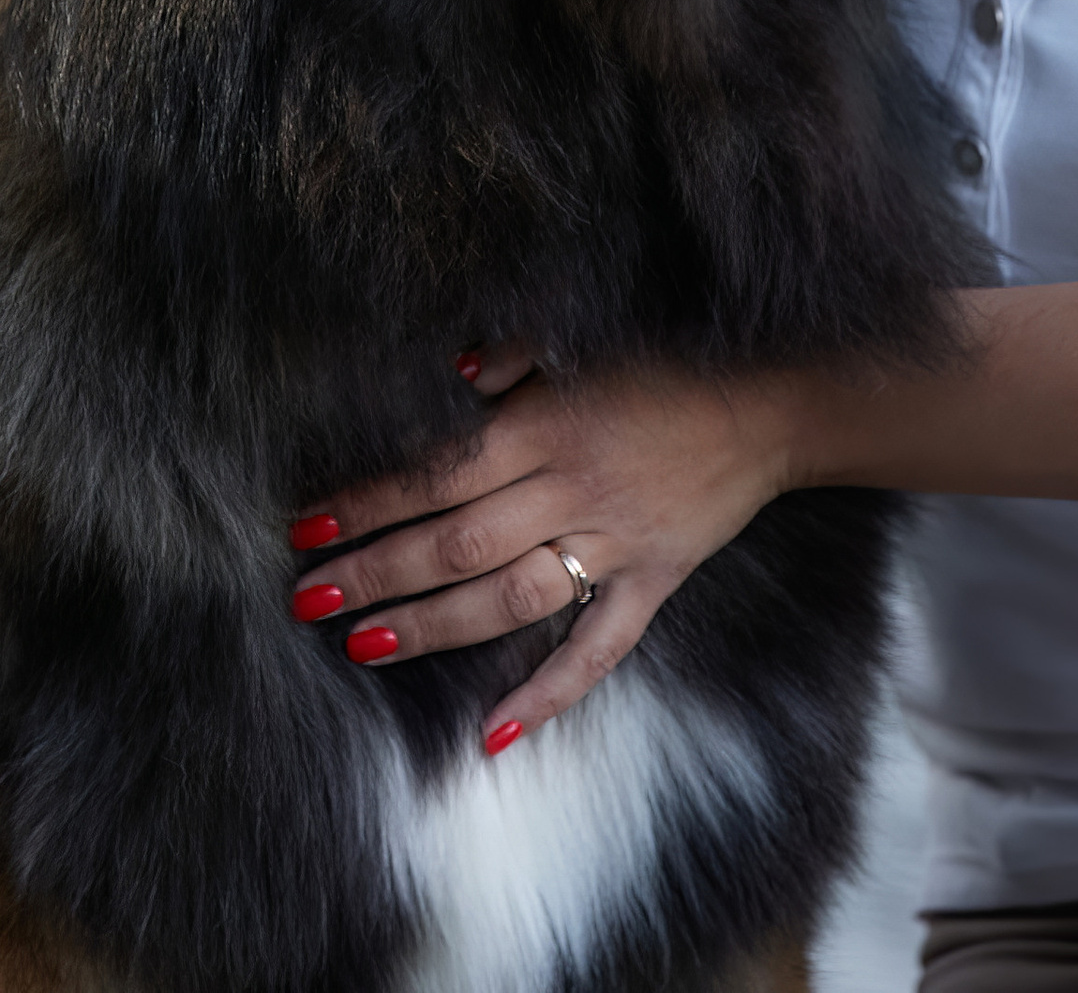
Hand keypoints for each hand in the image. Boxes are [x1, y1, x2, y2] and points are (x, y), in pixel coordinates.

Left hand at [286, 349, 802, 746]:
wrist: (771, 405)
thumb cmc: (669, 362)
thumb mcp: (585, 341)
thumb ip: (513, 360)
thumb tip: (450, 375)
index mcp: (551, 422)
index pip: (439, 472)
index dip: (370, 502)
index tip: (307, 526)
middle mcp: (575, 488)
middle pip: (459, 542)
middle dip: (376, 572)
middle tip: (308, 599)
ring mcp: (615, 544)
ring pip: (510, 600)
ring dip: (433, 627)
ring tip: (364, 646)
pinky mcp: (654, 583)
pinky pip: (599, 651)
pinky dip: (547, 695)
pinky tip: (492, 736)